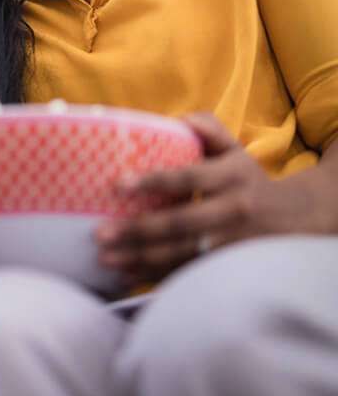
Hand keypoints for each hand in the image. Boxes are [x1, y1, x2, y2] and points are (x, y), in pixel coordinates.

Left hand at [95, 112, 314, 286]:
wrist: (295, 219)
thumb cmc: (248, 179)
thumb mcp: (236, 149)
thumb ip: (210, 129)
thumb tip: (181, 119)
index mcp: (231, 177)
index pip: (188, 178)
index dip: (153, 182)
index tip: (119, 185)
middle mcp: (233, 211)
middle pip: (180, 224)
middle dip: (137, 230)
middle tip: (100, 232)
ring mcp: (231, 244)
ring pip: (181, 254)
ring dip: (139, 258)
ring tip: (105, 257)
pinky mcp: (226, 266)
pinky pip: (187, 273)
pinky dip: (155, 275)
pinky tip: (127, 273)